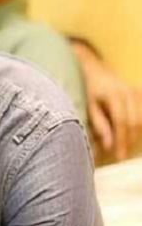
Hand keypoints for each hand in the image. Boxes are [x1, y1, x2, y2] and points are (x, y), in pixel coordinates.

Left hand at [73, 42, 141, 159]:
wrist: (96, 69)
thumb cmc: (90, 89)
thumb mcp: (90, 106)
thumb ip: (100, 124)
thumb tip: (108, 146)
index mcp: (114, 96)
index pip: (122, 123)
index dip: (121, 141)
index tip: (118, 156)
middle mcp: (129, 93)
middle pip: (135, 123)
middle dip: (129, 141)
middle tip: (121, 155)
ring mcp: (136, 92)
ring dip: (136, 135)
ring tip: (125, 147)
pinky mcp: (140, 93)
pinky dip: (140, 126)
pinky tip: (134, 135)